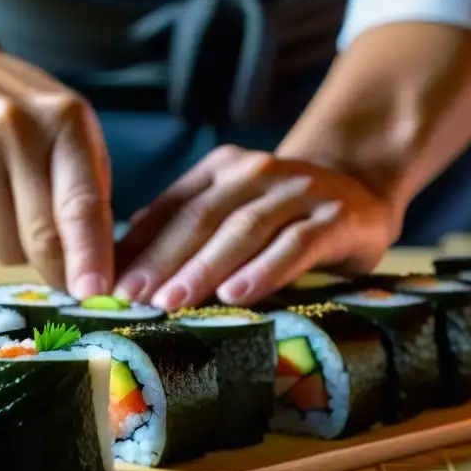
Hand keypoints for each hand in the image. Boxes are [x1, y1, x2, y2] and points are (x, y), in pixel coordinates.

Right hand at [0, 3, 113, 297]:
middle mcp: (8, 132)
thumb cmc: (8, 105)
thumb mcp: (63, 123)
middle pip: (38, 239)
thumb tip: (100, 267)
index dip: (89, 257)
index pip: (80, 204)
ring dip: (0, 243)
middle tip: (45, 252)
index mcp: (60, 119)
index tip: (95, 294)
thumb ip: (87, 186)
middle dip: (48, 262)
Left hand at [113, 145, 400, 308]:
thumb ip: (182, 228)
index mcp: (221, 169)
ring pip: (244, 229)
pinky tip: (236, 295)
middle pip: (201, 218)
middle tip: (132, 297)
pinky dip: (264, 269)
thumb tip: (119, 262)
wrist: (360, 187)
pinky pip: (296, 244)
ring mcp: (298, 192)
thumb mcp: (231, 212)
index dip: (139, 245)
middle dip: (163, 260)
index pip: (172, 207)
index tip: (109, 282)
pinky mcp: (335, 218)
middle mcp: (256, 173)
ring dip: (205, 267)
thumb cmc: (280, 214)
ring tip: (172, 301)